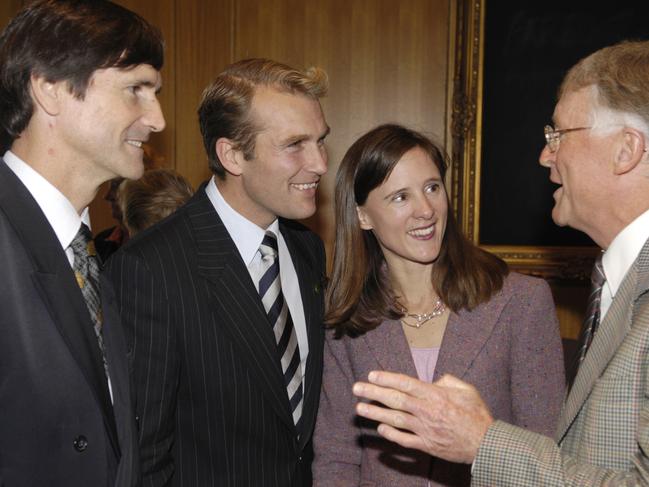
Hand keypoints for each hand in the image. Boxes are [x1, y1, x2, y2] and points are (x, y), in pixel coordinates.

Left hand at [352, 371, 493, 463]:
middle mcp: (426, 411)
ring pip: (395, 419)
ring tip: (359, 409)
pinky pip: (404, 440)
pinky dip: (391, 434)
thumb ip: (448, 381)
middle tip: (356, 388)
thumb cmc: (477, 415)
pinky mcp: (426, 445)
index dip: (386, 378)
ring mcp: (425, 429)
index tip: (371, 375)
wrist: (486, 443)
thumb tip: (433, 381)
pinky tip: (380, 428)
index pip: (405, 384)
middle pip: (395, 400)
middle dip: (374, 393)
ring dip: (375, 413)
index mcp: (435, 395)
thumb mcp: (466, 390)